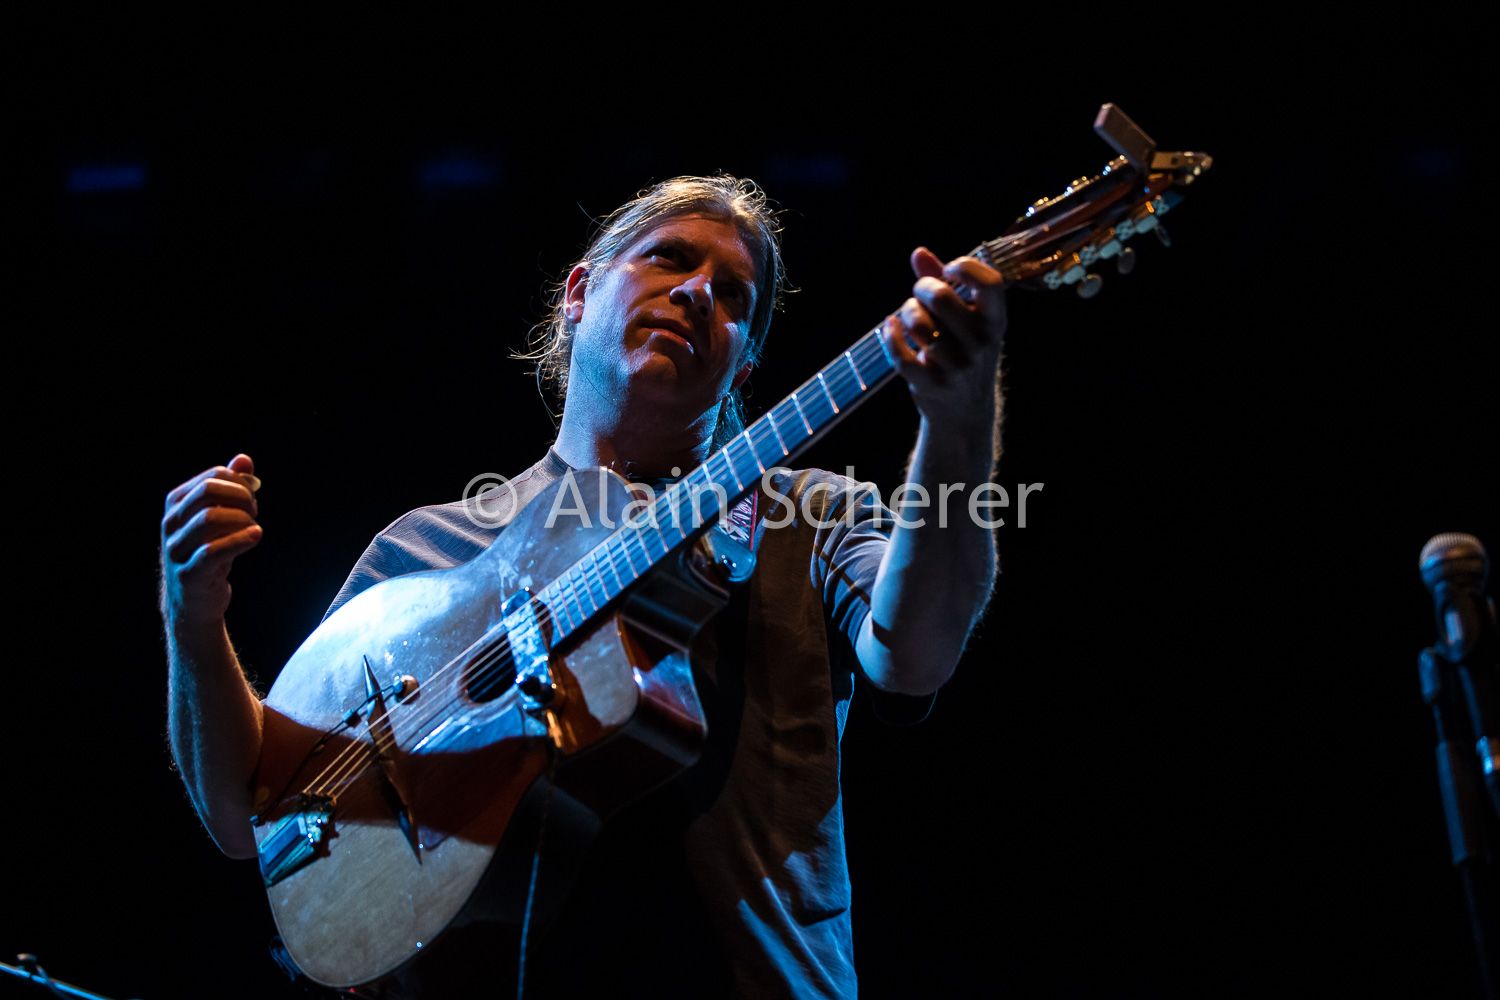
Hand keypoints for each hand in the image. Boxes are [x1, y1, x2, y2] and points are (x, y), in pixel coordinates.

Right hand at [160, 453, 262, 627]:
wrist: (194, 601)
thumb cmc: (209, 552)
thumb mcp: (220, 518)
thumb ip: (230, 488)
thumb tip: (244, 459)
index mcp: (176, 503)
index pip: (212, 477)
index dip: (240, 483)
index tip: (253, 499)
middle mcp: (171, 523)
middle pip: (208, 492)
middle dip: (241, 497)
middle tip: (255, 512)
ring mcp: (176, 548)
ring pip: (209, 519)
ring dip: (241, 519)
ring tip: (255, 529)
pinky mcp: (188, 573)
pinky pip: (212, 552)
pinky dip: (238, 541)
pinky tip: (256, 536)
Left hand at [876, 247, 1007, 426]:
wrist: (964, 410)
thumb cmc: (962, 350)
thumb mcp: (964, 318)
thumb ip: (944, 282)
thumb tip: (919, 253)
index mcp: (995, 321)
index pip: (990, 283)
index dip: (966, 267)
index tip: (950, 268)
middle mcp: (981, 343)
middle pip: (940, 296)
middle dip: (921, 287)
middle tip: (919, 293)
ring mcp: (958, 367)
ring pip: (917, 324)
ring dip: (906, 313)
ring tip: (909, 317)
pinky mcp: (932, 385)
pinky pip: (901, 354)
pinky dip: (890, 336)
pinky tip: (889, 327)